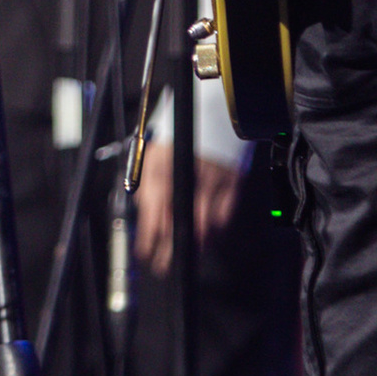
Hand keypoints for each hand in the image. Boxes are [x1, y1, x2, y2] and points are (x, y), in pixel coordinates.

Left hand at [133, 142, 247, 267]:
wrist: (213, 110)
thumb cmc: (178, 132)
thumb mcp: (153, 151)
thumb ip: (147, 181)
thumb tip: (144, 209)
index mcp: (163, 166)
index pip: (153, 211)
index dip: (148, 237)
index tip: (145, 252)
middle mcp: (187, 176)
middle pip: (178, 223)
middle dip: (169, 250)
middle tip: (163, 265)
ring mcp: (212, 181)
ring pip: (204, 225)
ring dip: (193, 245)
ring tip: (185, 256)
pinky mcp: (232, 182)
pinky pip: (224, 216)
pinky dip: (215, 230)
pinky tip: (207, 237)